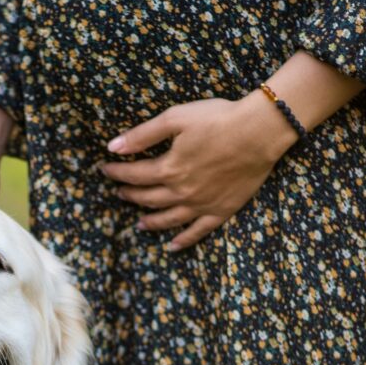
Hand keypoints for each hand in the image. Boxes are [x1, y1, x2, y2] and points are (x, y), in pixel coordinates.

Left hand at [102, 94, 297, 249]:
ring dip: (151, 221)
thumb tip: (113, 147)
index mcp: (169, 169)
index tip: (105, 169)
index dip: (117, 172)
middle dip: (130, 195)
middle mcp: (182, 191)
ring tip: (139, 224)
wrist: (260, 131)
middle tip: (120, 193)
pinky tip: (172, 246)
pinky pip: (198, 231)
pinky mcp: (222, 210)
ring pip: (169, 218)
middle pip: (148, 198)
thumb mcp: (175, 118)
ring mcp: (202, 204)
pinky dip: (183, 240)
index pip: (134, 175)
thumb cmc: (218, 119)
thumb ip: (142, 135)